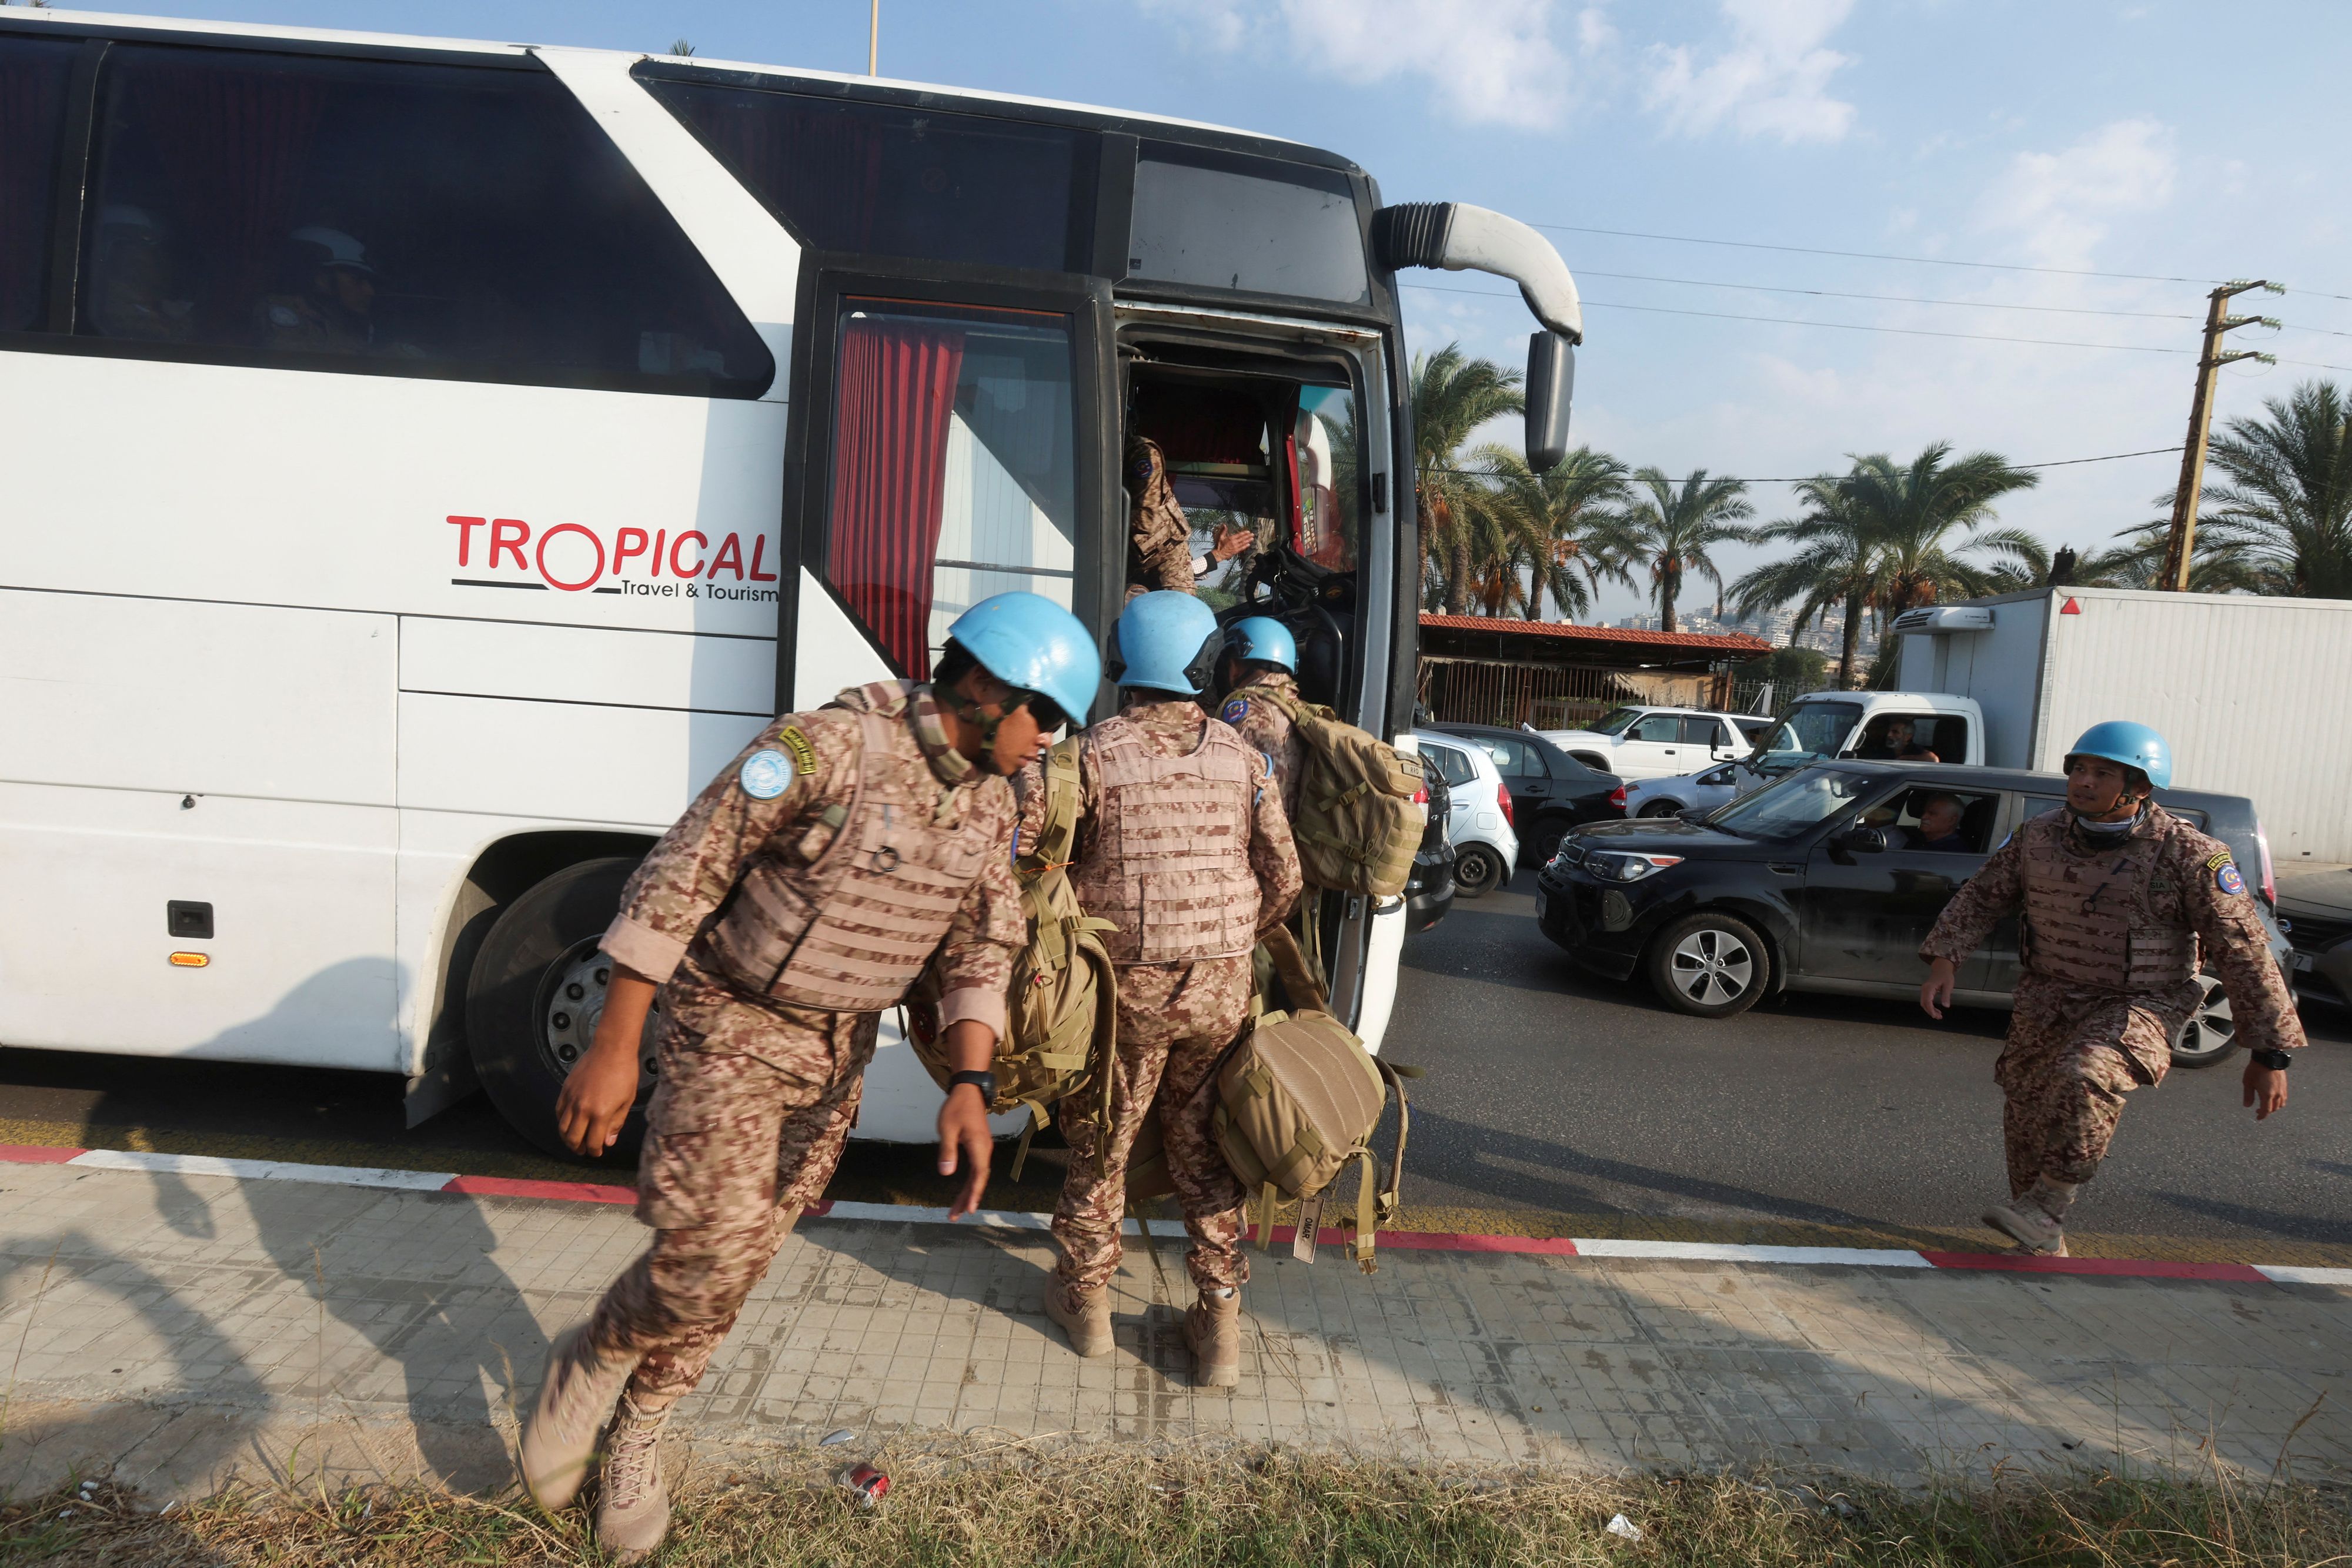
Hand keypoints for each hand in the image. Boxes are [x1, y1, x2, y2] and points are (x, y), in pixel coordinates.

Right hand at [555, 969, 654, 1156]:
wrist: (611, 1049)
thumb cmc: (625, 1073)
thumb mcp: (627, 1101)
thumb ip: (616, 1123)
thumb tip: (608, 1142)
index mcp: (600, 1113)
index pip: (593, 1142)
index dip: (595, 1151)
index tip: (598, 1152)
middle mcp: (582, 1109)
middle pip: (573, 1138)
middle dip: (578, 1148)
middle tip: (584, 1150)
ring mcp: (571, 1099)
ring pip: (562, 1127)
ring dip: (567, 1138)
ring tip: (575, 1141)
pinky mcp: (565, 1090)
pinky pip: (558, 1112)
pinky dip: (562, 1122)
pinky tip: (568, 1124)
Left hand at [937, 1084, 993, 1218]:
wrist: (968, 1091)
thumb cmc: (957, 1108)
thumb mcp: (947, 1128)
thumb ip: (947, 1151)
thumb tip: (946, 1173)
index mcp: (979, 1147)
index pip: (979, 1175)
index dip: (973, 1193)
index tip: (968, 1209)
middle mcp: (984, 1151)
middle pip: (978, 1180)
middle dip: (967, 1199)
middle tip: (955, 1216)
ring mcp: (983, 1149)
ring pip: (978, 1176)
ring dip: (968, 1193)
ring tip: (957, 1210)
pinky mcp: (979, 1147)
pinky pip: (977, 1170)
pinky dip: (970, 1183)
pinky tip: (964, 1192)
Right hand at [1210, 524, 1254, 562]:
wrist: (1219, 554)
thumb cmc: (1220, 546)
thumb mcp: (1221, 537)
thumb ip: (1224, 531)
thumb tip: (1224, 525)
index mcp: (1231, 538)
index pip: (1239, 535)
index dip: (1244, 533)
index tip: (1248, 531)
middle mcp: (1234, 542)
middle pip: (1242, 538)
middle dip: (1248, 536)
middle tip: (1252, 534)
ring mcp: (1235, 547)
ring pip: (1243, 543)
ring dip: (1248, 540)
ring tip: (1252, 538)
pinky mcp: (1236, 551)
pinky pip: (1242, 548)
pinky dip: (1245, 546)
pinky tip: (1248, 544)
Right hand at [1919, 957, 1956, 1019]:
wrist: (1941, 968)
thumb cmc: (1945, 976)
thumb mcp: (1948, 986)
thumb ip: (1946, 996)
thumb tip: (1946, 1006)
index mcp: (1929, 988)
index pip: (1927, 1002)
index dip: (1931, 1010)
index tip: (1935, 1016)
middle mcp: (1924, 989)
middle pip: (1924, 1004)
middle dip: (1930, 1012)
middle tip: (1939, 1017)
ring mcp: (1924, 990)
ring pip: (1924, 1003)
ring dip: (1930, 1010)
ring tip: (1938, 1015)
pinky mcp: (1926, 991)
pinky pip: (1926, 1001)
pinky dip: (1930, 1007)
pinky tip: (1936, 1010)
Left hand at [2242, 1060, 2287, 1119]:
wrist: (2268, 1058)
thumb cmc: (2256, 1069)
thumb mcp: (2248, 1083)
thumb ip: (2248, 1095)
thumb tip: (2247, 1106)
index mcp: (2268, 1095)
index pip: (2266, 1110)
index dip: (2262, 1116)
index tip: (2258, 1118)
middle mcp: (2277, 1094)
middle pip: (2274, 1108)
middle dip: (2267, 1112)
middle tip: (2259, 1111)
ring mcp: (2283, 1090)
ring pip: (2281, 1104)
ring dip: (2274, 1107)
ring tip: (2266, 1105)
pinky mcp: (2285, 1085)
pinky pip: (2284, 1098)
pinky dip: (2279, 1102)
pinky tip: (2273, 1098)